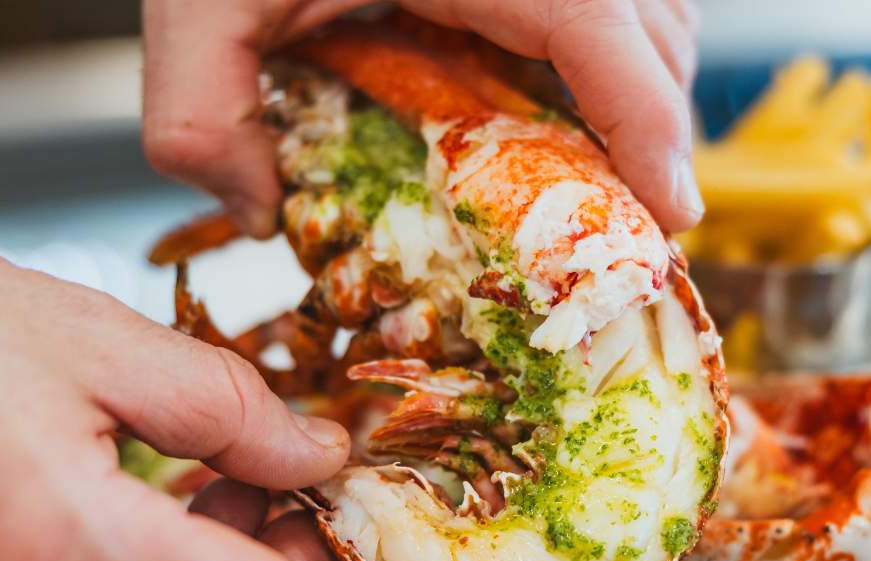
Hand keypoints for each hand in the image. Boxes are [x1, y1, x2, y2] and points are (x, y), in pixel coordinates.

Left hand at [141, 0, 701, 236]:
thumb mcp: (196, 8)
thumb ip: (200, 118)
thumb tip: (257, 216)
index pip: (602, 28)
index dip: (651, 125)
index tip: (673, 211)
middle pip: (655, 29)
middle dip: (657, 131)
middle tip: (636, 227)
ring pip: (652, 13)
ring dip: (643, 95)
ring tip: (607, 182)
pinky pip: (614, 3)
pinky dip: (612, 61)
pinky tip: (566, 114)